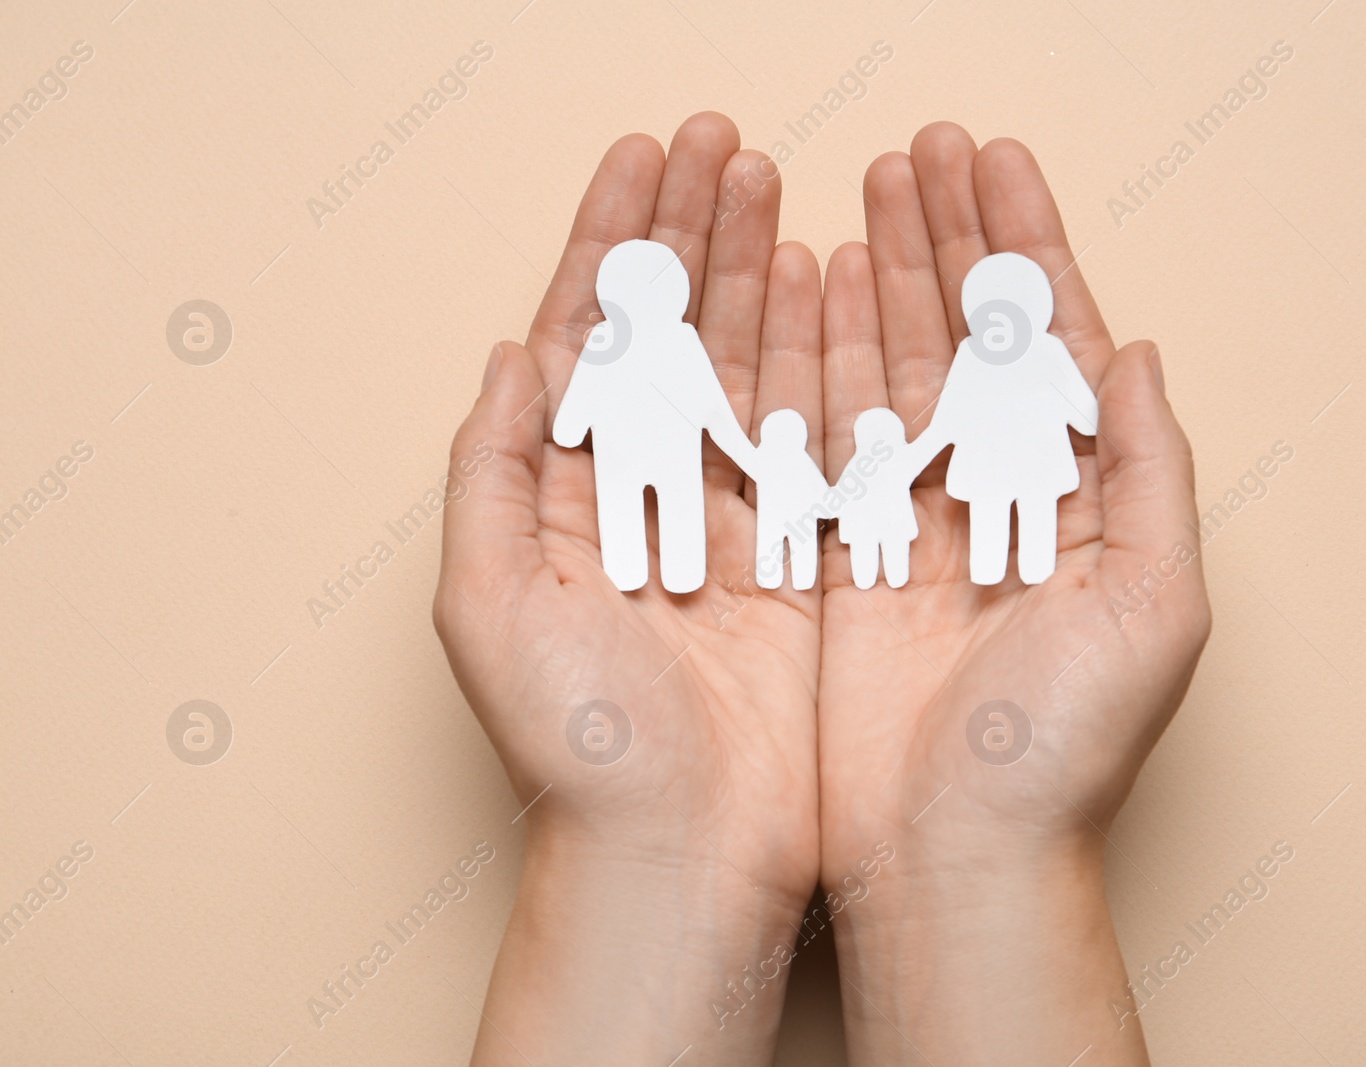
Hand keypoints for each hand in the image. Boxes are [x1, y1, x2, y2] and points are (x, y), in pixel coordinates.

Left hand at [434, 112, 825, 1064]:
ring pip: (744, 363)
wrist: (681, 850)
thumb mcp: (491, 603)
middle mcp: (646, 490)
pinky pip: (811, 431)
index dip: (613, 241)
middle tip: (724, 145)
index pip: (589, 335)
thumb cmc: (576, 745)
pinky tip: (828, 285)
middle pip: (671, 330)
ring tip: (775, 187)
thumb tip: (512, 352)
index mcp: (564, 490)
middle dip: (692, 232)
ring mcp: (726, 515)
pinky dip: (820, 355)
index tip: (643, 158)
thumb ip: (491, 469)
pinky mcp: (798, 551)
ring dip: (757, 270)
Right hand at [816, 123, 1210, 1062]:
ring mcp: (916, 516)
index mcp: (1080, 493)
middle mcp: (998, 491)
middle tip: (921, 152)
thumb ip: (1152, 470)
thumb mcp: (1154, 606)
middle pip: (971, 334)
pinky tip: (812, 287)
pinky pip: (828, 430)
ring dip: (885, 273)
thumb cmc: (1063, 746)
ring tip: (866, 192)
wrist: (952, 851)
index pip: (1053, 341)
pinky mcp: (844, 550)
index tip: (994, 165)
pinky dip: (821, 355)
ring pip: (898, 364)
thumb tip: (1136, 351)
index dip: (1026, 246)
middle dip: (949, 237)